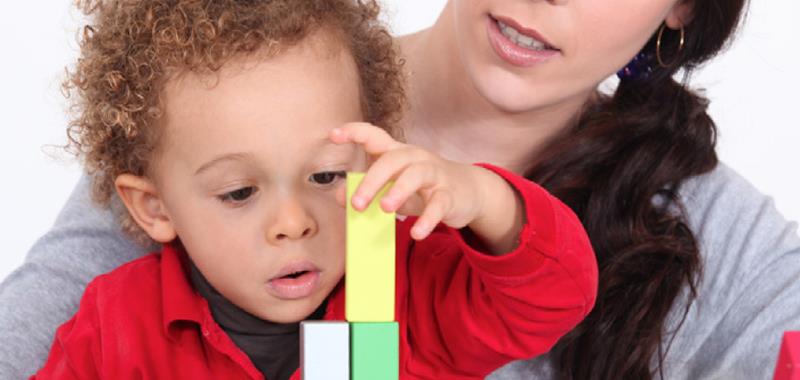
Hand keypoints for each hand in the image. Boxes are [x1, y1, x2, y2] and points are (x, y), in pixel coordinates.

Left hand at [330, 122, 513, 242]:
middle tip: (356, 204)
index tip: (333, 135)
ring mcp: (434, 175)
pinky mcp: (449, 195)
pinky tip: (416, 232)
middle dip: (372, 180)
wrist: (468, 191)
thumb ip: (367, 190)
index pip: (374, 135)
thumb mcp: (392, 187)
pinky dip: (427, 219)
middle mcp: (415, 158)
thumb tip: (341, 196)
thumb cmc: (422, 187)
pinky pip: (438, 204)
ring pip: (416, 175)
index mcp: (397, 153)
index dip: (354, 132)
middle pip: (392, 159)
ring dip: (399, 191)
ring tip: (386, 209)